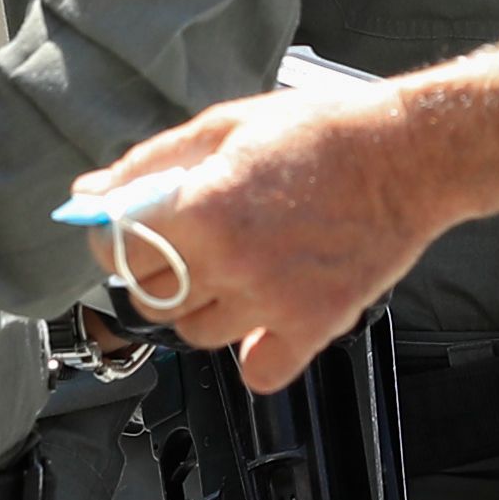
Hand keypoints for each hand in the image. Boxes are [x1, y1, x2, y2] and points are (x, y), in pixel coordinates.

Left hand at [76, 54, 498, 387]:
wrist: (408, 156)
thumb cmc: (321, 133)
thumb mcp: (227, 127)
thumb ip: (151, 164)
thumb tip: (90, 193)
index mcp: (202, 206)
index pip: (117, 251)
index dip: (118, 240)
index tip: (137, 232)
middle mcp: (231, 260)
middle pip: (153, 298)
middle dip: (162, 271)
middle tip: (196, 244)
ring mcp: (272, 300)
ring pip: (198, 334)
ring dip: (206, 308)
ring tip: (239, 271)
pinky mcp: (314, 324)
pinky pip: (260, 372)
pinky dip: (256, 354)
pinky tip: (265, 319)